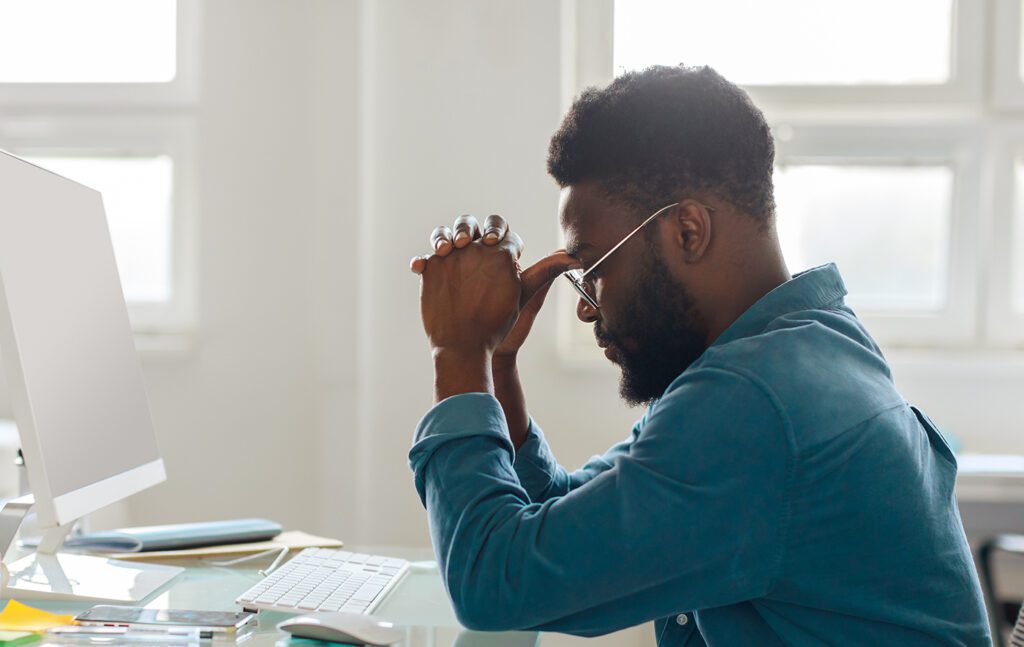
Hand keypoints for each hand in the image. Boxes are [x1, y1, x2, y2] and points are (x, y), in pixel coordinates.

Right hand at [410, 215, 577, 359]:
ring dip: (441, 236)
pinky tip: (419, 267)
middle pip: (468, 226)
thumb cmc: (506, 321)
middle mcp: (476, 253)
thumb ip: (546, 272)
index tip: (493, 242)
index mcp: (499, 254)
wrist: (476, 347)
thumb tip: (573, 256)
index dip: (495, 230)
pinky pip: (425, 259)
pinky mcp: (434, 274)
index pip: (498, 228)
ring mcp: (453, 262)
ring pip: (444, 237)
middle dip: (464, 228)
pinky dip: (421, 259)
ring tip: (442, 250)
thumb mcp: (527, 295)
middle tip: (464, 243)